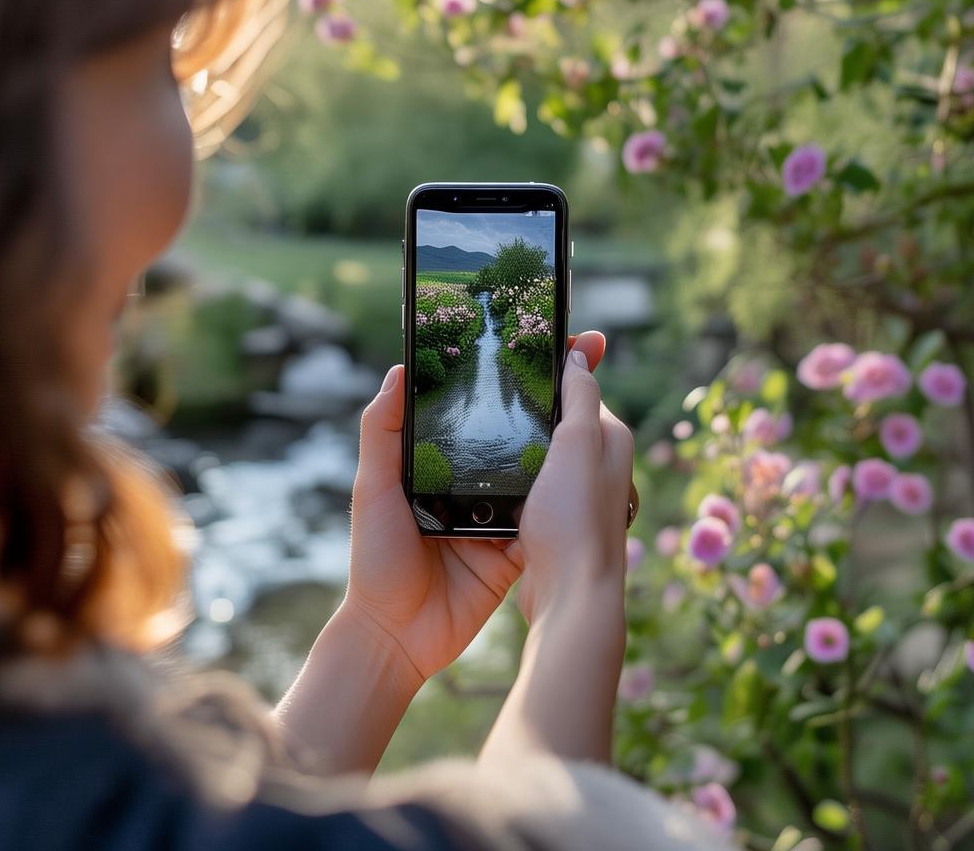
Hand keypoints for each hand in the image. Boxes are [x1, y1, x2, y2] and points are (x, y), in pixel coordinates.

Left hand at [342, 332, 609, 685]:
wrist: (394, 636)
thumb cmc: (374, 557)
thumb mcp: (371, 486)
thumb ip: (382, 432)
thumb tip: (399, 369)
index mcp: (443, 459)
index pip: (482, 405)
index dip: (508, 372)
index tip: (539, 336)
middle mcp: (476, 480)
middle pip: (522, 430)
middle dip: (557, 393)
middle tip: (592, 350)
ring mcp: (501, 513)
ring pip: (543, 470)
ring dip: (570, 440)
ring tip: (602, 398)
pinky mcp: (520, 548)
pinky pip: (550, 517)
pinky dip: (568, 498)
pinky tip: (592, 467)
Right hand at [514, 339, 635, 625]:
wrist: (570, 596)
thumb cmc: (575, 519)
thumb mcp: (577, 444)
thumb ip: (580, 397)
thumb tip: (581, 355)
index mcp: (611, 439)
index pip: (579, 389)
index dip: (551, 372)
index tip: (516, 358)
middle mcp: (600, 465)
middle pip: (558, 422)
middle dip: (530, 410)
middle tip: (490, 396)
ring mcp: (578, 496)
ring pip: (542, 455)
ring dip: (519, 447)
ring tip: (484, 436)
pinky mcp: (556, 521)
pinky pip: (532, 486)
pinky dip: (514, 479)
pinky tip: (490, 480)